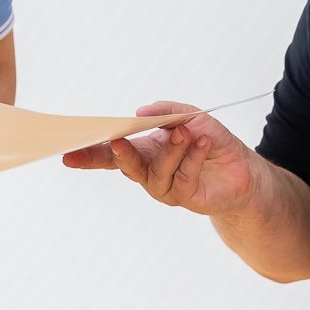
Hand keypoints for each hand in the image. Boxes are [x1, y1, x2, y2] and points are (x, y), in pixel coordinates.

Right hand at [61, 102, 255, 215]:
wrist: (241, 168)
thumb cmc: (209, 141)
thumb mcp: (190, 116)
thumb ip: (167, 111)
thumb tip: (141, 112)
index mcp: (143, 152)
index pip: (111, 154)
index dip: (89, 155)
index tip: (68, 153)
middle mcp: (149, 172)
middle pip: (125, 167)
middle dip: (118, 154)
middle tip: (117, 141)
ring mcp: (166, 188)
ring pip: (156, 172)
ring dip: (170, 150)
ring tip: (184, 133)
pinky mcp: (186, 197)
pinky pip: (183, 178)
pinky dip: (192, 158)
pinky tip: (202, 143)